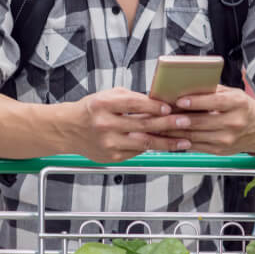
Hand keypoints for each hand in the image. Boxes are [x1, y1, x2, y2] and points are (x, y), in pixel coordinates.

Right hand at [68, 88, 189, 162]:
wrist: (69, 129)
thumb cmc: (91, 110)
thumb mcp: (108, 96)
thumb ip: (132, 99)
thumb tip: (160, 103)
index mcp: (103, 105)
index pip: (134, 104)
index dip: (154, 106)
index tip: (170, 108)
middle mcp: (105, 124)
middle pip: (143, 125)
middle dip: (168, 124)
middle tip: (185, 122)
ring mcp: (109, 143)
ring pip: (144, 143)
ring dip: (167, 142)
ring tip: (184, 140)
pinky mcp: (112, 157)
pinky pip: (137, 152)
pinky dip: (153, 148)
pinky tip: (166, 145)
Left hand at [160, 86, 254, 154]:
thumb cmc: (243, 108)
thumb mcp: (232, 94)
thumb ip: (212, 91)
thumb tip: (186, 87)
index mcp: (237, 104)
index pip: (214, 102)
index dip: (195, 102)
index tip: (179, 100)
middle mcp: (234, 123)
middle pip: (201, 122)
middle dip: (179, 119)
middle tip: (162, 115)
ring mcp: (226, 139)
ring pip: (195, 136)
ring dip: (175, 131)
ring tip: (161, 125)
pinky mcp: (219, 150)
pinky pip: (196, 146)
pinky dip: (181, 141)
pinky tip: (170, 136)